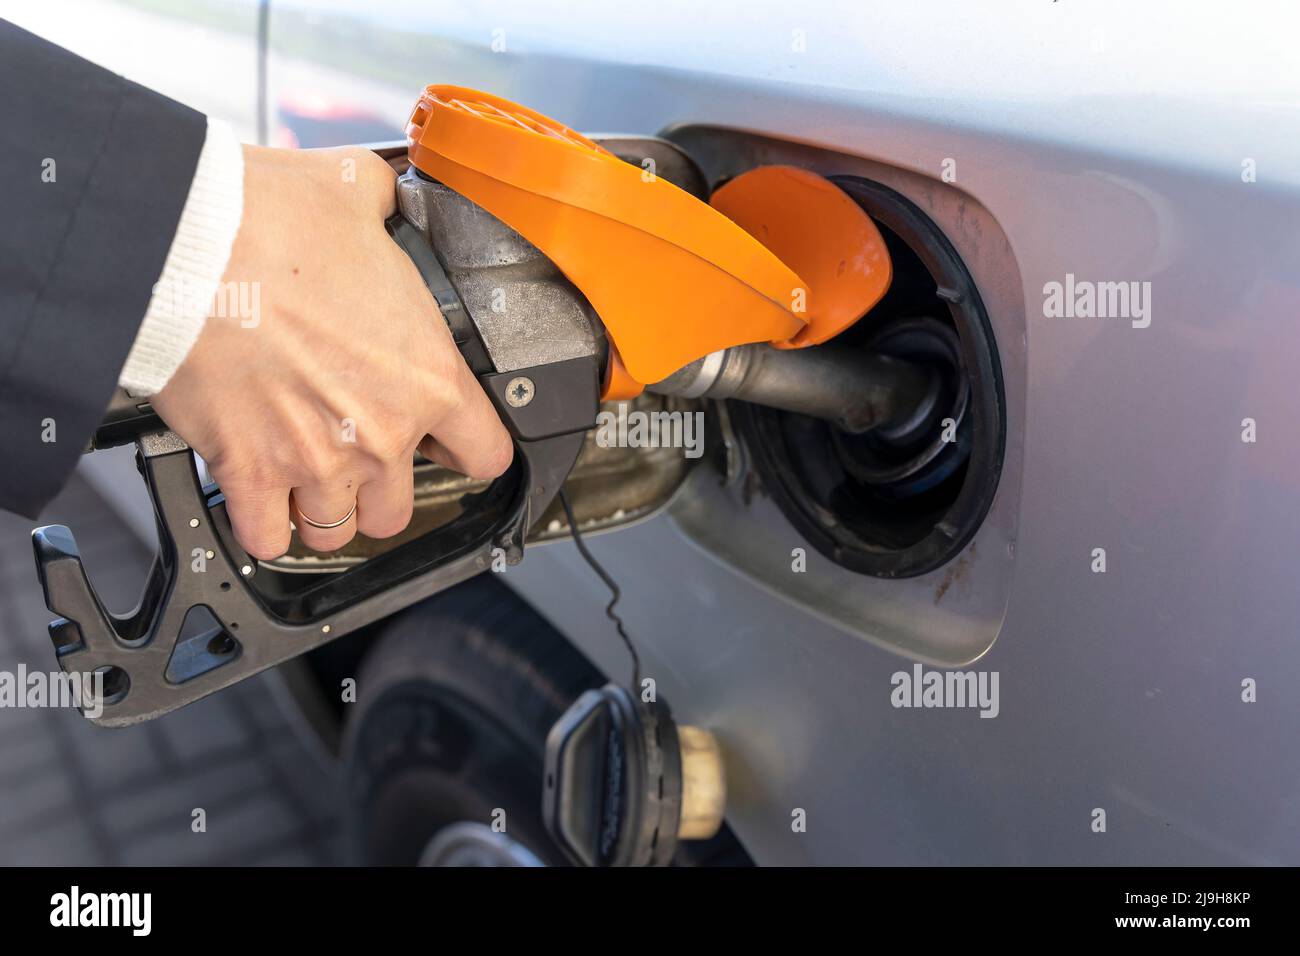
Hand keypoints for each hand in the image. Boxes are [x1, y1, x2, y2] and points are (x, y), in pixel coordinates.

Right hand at [151, 145, 512, 558]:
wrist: (187, 246)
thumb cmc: (272, 222)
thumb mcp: (358, 195)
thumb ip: (387, 210)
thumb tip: (384, 197)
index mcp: (429, 377)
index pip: (486, 454)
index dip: (468, 450)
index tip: (449, 446)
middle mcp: (384, 432)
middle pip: (402, 507)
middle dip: (382, 487)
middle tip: (359, 453)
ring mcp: (318, 461)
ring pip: (338, 529)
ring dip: (325, 508)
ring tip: (308, 476)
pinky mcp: (251, 472)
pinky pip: (266, 535)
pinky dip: (262, 523)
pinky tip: (260, 496)